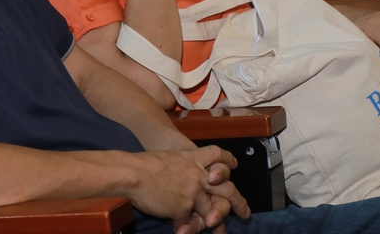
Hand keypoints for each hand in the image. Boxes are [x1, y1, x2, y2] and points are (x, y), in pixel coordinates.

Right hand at [128, 146, 248, 232]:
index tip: (234, 166)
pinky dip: (184, 228)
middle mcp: (198, 175)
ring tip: (220, 232)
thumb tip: (183, 175)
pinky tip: (181, 230)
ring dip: (215, 223)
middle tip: (245, 212)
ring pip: (211, 211)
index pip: (217, 155)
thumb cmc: (144, 164)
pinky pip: (187, 222)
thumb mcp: (170, 158)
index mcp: (193, 159)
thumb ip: (182, 166)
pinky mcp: (184, 207)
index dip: (227, 160)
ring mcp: (193, 192)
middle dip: (238, 201)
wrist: (134, 172)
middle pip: (226, 187)